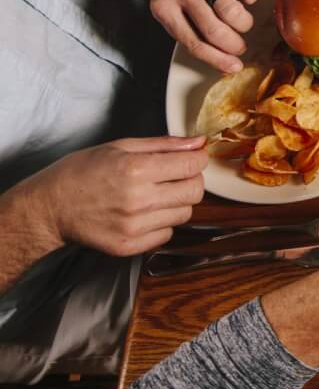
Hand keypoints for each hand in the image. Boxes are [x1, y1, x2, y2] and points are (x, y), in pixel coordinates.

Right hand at [13, 136, 208, 256]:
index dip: (197, 159)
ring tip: (154, 195)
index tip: (191, 158)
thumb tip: (199, 142)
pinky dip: (162, 223)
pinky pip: (167, 233)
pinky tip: (143, 214)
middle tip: (174, 176)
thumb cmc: (81, 172)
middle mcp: (138, 200)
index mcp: (136, 169)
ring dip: (177, 202)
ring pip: (185, 213)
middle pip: (195, 191)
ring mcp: (134, 226)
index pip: (193, 165)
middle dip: (191, 180)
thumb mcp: (120, 147)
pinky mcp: (129, 246)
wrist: (49, 207)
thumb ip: (164, 144)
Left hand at [146, 0, 259, 73]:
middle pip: (215, 31)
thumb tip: (220, 60)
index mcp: (163, 8)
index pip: (194, 43)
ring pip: (232, 11)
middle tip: (240, 45)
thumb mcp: (168, 5)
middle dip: (234, 45)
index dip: (218, 59)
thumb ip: (188, 29)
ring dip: (243, 23)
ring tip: (242, 21)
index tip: (234, 66)